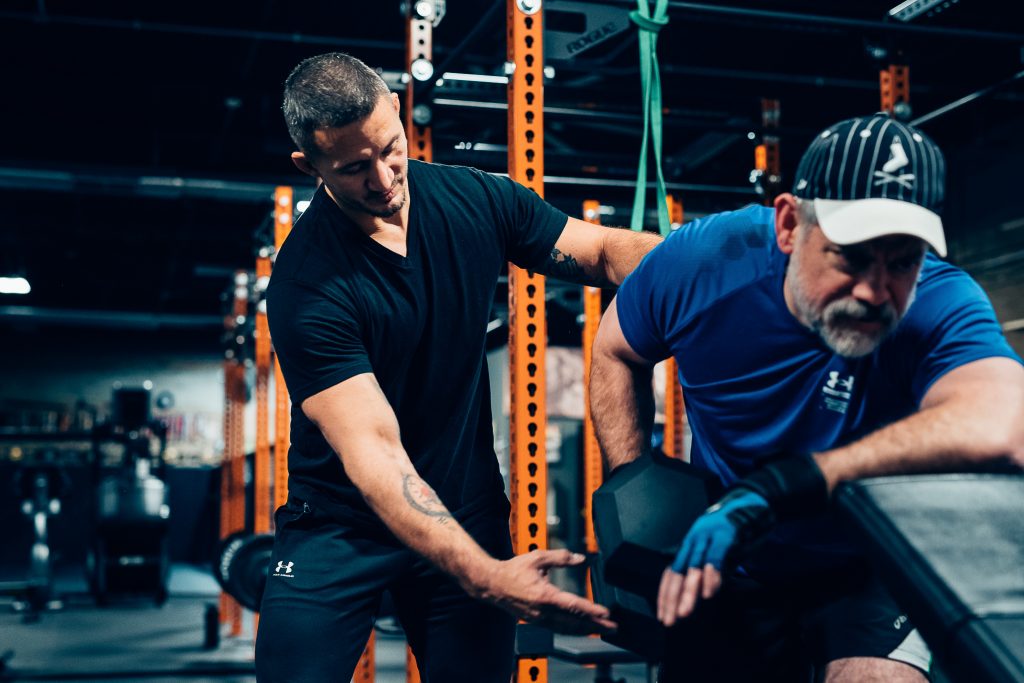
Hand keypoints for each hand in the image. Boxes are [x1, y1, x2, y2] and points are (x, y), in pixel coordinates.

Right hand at [475, 549, 617, 634]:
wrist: (493, 584)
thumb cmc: (514, 570)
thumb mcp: (538, 558)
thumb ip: (560, 557)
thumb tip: (580, 558)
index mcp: (544, 595)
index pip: (573, 605)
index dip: (591, 610)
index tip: (605, 613)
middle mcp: (543, 611)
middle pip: (574, 622)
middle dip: (595, 625)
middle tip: (613, 627)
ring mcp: (539, 619)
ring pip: (567, 628)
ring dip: (586, 630)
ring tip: (602, 630)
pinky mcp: (537, 621)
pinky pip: (559, 629)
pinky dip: (573, 630)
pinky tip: (581, 629)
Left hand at [656, 455, 828, 625]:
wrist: (753, 502)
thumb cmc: (736, 531)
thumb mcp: (717, 552)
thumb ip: (706, 569)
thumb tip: (697, 592)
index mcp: (690, 544)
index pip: (671, 572)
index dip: (666, 595)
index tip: (663, 615)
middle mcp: (693, 539)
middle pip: (678, 572)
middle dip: (672, 598)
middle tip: (669, 620)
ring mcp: (708, 535)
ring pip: (693, 567)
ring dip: (689, 591)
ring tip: (685, 612)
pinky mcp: (725, 533)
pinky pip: (715, 556)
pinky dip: (711, 575)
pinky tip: (709, 593)